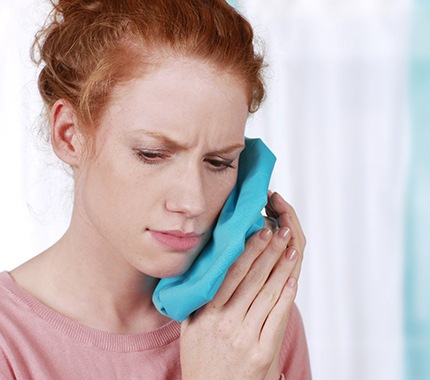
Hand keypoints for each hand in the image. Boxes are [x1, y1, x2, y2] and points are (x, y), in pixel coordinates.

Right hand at [180, 193, 305, 379]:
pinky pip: (277, 318)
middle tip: (281, 231)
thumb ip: (200, 300)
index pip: (231, 273)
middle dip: (269, 251)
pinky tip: (292, 280)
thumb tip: (211, 268)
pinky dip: (286, 297)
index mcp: (206, 313)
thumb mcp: (190, 328)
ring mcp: (245, 338)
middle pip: (252, 279)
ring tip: (291, 249)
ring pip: (267, 294)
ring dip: (282, 269)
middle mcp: (225, 323)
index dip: (248, 250)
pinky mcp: (262, 353)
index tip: (260, 231)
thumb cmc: (201, 359)